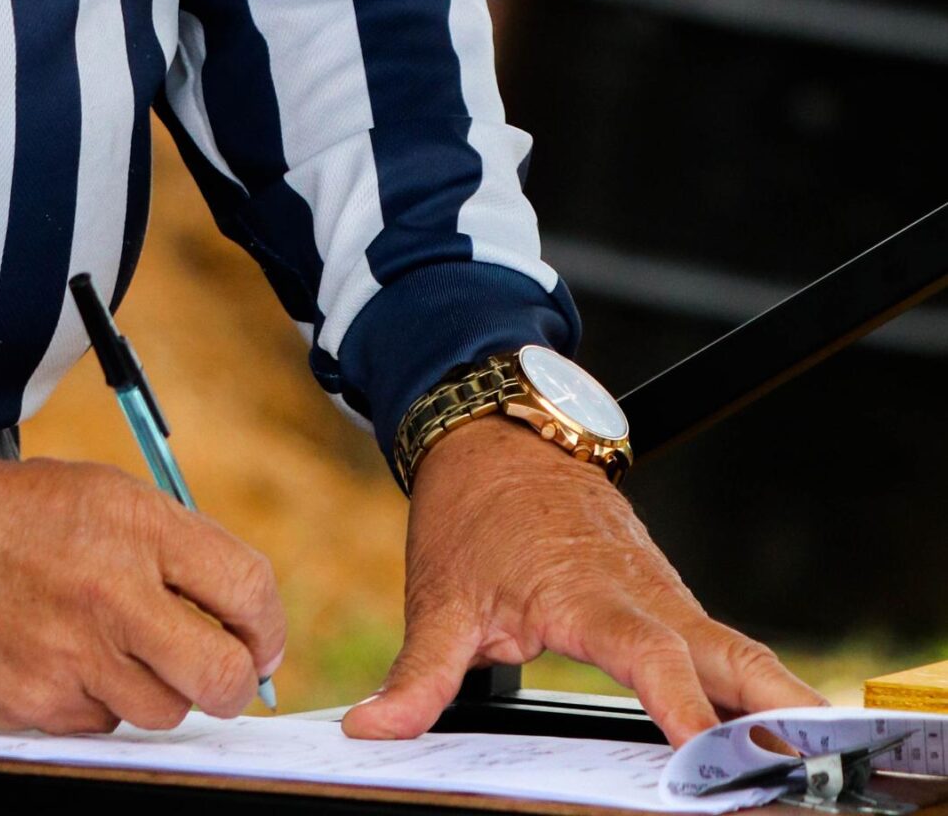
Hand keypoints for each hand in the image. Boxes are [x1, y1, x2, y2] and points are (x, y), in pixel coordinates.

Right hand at [0, 450, 284, 734]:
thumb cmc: (8, 516)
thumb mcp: (99, 495)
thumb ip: (171, 547)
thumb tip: (239, 613)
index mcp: (135, 524)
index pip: (247, 588)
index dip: (267, 625)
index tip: (261, 639)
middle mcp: (112, 591)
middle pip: (223, 676)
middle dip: (234, 683)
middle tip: (218, 672)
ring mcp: (74, 656)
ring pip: (165, 712)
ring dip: (155, 691)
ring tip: (113, 649)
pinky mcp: (38, 705)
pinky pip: (102, 726)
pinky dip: (95, 704)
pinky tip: (61, 662)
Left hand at [344, 419, 823, 746]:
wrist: (495, 429)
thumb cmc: (471, 509)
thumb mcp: (441, 596)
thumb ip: (419, 675)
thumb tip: (374, 731)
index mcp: (585, 593)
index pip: (645, 655)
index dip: (679, 705)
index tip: (705, 751)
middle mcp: (638, 591)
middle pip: (721, 652)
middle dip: (768, 704)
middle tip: (807, 756)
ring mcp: (658, 591)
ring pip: (731, 646)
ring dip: (773, 696)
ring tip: (812, 751)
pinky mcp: (662, 595)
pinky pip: (716, 643)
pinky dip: (750, 683)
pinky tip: (771, 729)